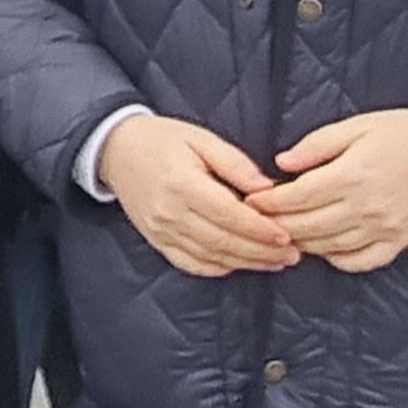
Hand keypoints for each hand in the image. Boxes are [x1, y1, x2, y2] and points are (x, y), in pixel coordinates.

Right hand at [96, 115, 300, 278]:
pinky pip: (191, 263)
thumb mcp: (201, 139)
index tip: (286, 235)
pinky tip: (241, 264)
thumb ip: (235, 163)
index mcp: (182, 183)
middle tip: (291, 255)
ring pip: (210, 257)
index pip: (229, 215)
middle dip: (261, 252)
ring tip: (275, 262)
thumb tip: (268, 188)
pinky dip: (219, 268)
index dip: (260, 229)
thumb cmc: (162, 139)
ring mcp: (161, 231)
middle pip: (223, 241)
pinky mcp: (157, 241)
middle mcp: (170, 212)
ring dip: (246, 263)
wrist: (116, 150)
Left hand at [249, 107, 407, 273]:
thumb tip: (281, 164)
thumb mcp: (358, 125)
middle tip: (256, 221)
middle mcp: (366, 207)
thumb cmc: (406, 131)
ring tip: (282, 234)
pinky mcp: (398, 242)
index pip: (296, 197)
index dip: (268, 202)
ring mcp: (383, 229)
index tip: (250, 200)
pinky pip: (359, 262)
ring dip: (300, 243)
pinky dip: (335, 259)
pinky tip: (322, 248)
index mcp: (352, 174)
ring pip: (327, 247)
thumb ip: (316, 145)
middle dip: (275, 225)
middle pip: (306, 227)